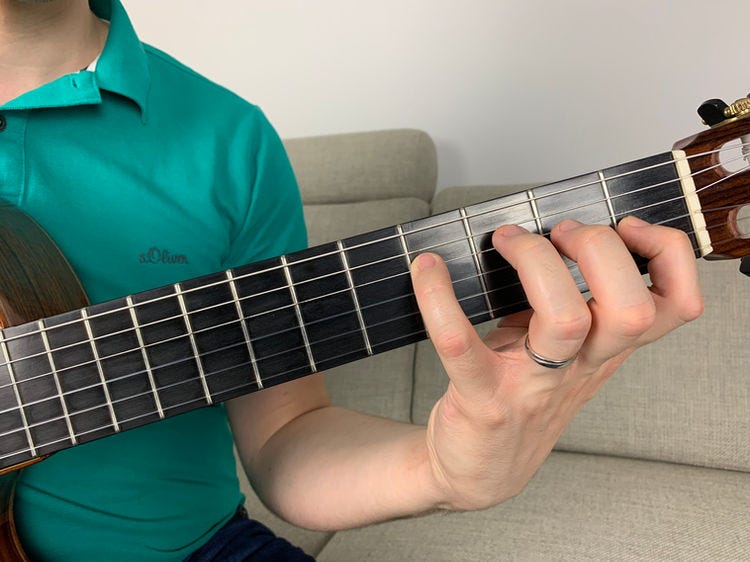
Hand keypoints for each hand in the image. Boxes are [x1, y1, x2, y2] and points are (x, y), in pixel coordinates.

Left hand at [409, 216, 702, 510]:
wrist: (478, 472)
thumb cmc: (520, 396)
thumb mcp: (562, 355)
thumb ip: (572, 304)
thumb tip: (550, 230)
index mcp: (603, 350)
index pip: (673, 307)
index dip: (668, 256)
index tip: (627, 227)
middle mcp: (579, 368)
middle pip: (631, 309)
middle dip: (599, 250)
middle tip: (559, 232)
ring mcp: (533, 386)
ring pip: (566, 321)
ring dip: (537, 262)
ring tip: (507, 240)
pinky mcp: (483, 399)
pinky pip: (460, 344)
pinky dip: (439, 299)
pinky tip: (427, 269)